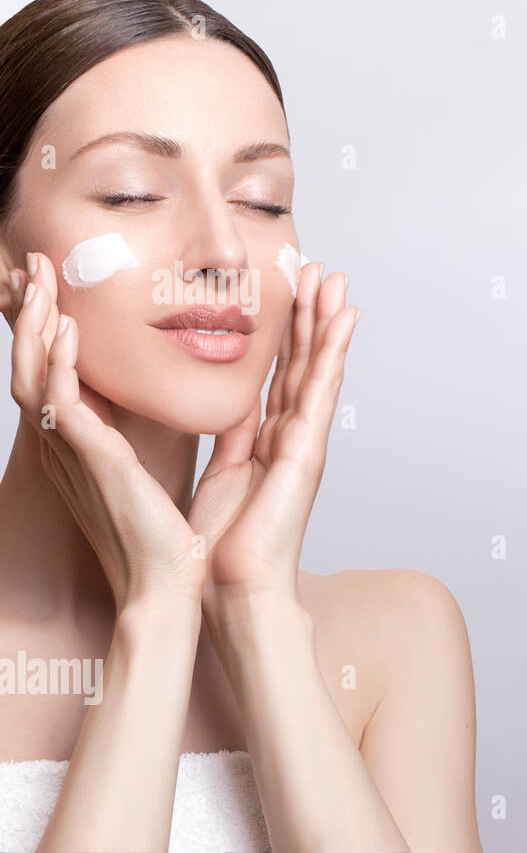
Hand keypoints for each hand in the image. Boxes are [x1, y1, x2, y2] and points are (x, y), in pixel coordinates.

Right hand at [7, 253, 204, 612]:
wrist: (167, 585)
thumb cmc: (164, 537)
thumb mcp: (151, 470)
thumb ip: (147, 433)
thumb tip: (169, 395)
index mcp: (80, 448)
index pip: (52, 376)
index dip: (48, 331)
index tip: (57, 289)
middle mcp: (65, 448)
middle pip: (31, 367)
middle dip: (31, 315)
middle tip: (33, 267)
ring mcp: (71, 454)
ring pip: (34, 377)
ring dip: (36, 325)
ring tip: (39, 280)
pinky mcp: (90, 461)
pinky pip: (60, 404)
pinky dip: (58, 364)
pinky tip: (64, 331)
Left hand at [187, 262, 357, 641]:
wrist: (232, 587)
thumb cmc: (222, 547)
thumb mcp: (222, 475)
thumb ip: (233, 437)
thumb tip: (232, 404)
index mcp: (270, 442)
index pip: (280, 376)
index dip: (287, 334)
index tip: (291, 292)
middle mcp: (293, 437)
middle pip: (304, 364)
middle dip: (312, 316)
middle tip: (320, 269)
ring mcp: (306, 442)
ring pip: (317, 368)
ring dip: (327, 321)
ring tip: (335, 277)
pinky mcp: (309, 449)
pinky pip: (321, 389)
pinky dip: (334, 350)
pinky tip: (344, 316)